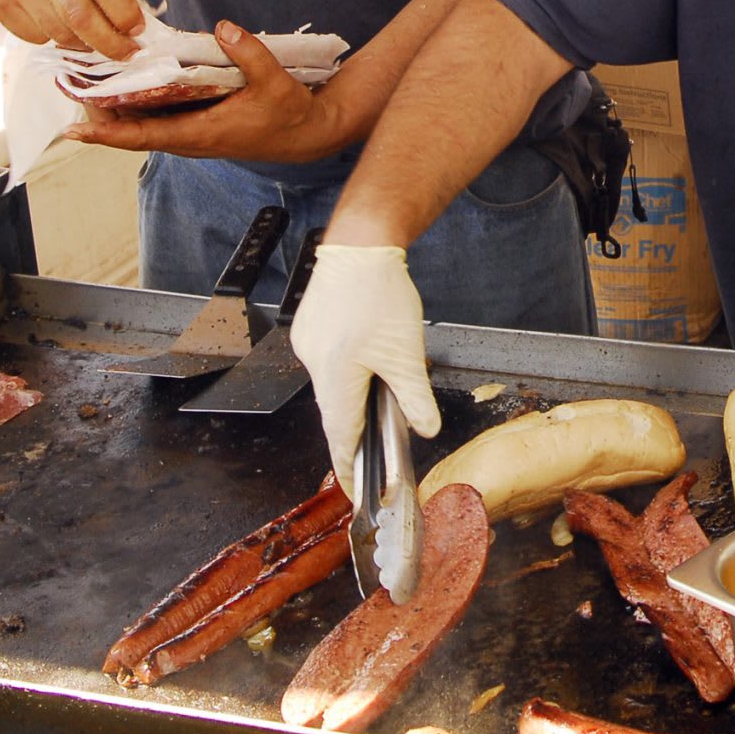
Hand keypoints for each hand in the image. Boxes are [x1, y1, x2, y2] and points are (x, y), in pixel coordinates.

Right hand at [0, 0, 146, 58]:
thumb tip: (133, 30)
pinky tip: (53, 20)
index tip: (137, 31)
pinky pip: (36, 37)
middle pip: (80, 18)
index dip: (125, 16)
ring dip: (82, 43)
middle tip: (126, 54)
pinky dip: (52, 38)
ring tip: (90, 36)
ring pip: (58, 33)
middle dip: (109, 43)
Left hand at [64, 20, 350, 162]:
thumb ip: (249, 53)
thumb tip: (223, 27)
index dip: (106, 135)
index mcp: (200, 134)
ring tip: (89, 84)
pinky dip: (137, 104)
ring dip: (115, 110)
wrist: (308, 134)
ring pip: (142, 125)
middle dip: (99, 115)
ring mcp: (192, 133)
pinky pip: (157, 118)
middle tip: (71, 89)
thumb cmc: (290, 114)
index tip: (74, 131)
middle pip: (131, 131)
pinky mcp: (198, 125)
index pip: (142, 137)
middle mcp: (189, 139)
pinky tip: (127, 83)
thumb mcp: (275, 81)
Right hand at [289, 244, 442, 493]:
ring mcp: (308, 344)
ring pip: (332, 386)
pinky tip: (366, 364)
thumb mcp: (406, 354)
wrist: (361, 243)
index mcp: (334, 376)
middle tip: (373, 452)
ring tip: (378, 401)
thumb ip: (415, 398)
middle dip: (354, 432)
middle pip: (334, 412)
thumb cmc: (381, 294)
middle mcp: (313, 364)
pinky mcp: (310, 328)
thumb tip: (427, 431)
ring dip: (353, 399)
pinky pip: (328, 363)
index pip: (340, 435)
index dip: (349, 466)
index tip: (353, 490)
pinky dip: (346, 374)